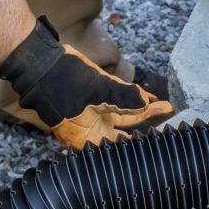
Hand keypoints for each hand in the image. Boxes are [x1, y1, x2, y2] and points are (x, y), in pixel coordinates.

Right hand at [0, 16, 173, 148]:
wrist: (41, 64)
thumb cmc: (63, 82)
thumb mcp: (97, 91)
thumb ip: (123, 98)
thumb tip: (145, 104)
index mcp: (88, 137)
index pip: (121, 144)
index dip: (141, 140)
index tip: (160, 134)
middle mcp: (92, 128)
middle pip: (125, 128)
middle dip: (147, 120)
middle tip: (167, 113)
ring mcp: (93, 112)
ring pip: (123, 114)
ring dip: (142, 108)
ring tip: (162, 105)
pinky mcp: (94, 96)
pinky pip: (117, 100)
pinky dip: (132, 98)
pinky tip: (146, 96)